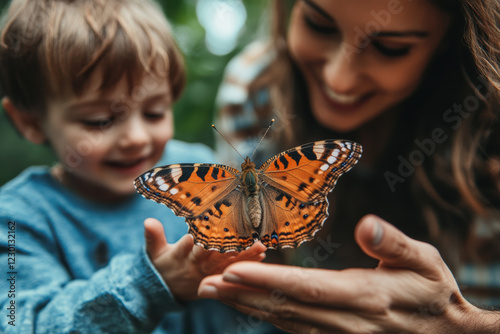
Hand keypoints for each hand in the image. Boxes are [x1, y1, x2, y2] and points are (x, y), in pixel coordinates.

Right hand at [144, 218, 265, 301]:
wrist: (166, 292)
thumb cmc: (162, 264)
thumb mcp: (153, 252)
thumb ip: (153, 236)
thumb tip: (148, 221)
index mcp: (180, 256)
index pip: (191, 245)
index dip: (202, 237)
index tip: (214, 226)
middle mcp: (195, 266)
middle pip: (214, 255)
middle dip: (229, 246)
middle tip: (245, 236)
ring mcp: (207, 274)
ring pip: (227, 264)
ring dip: (244, 256)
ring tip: (261, 246)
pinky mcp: (217, 279)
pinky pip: (233, 271)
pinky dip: (247, 264)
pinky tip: (262, 256)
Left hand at [198, 215, 498, 332]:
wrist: (444, 333)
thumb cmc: (432, 290)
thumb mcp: (423, 260)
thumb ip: (392, 244)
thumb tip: (364, 224)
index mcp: (364, 297)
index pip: (307, 288)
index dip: (268, 281)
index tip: (233, 270)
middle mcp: (345, 320)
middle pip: (285, 308)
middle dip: (242, 296)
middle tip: (205, 284)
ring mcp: (338, 333)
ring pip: (284, 321)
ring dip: (246, 307)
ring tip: (214, 293)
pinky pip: (294, 328)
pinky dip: (266, 316)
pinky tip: (246, 306)